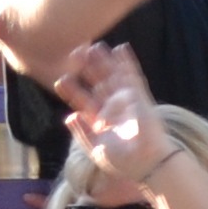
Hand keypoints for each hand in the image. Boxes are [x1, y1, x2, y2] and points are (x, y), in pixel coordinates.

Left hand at [46, 42, 167, 199]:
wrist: (147, 163)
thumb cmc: (122, 162)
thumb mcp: (96, 149)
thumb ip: (82, 132)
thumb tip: (68, 117)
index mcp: (100, 121)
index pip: (82, 101)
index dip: (72, 90)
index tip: (60, 80)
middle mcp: (112, 108)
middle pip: (97, 83)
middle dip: (87, 69)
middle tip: (75, 53)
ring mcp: (126, 101)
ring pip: (113, 76)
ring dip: (104, 61)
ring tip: (94, 45)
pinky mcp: (139, 96)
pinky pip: (132, 76)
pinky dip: (126, 62)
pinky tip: (121, 48)